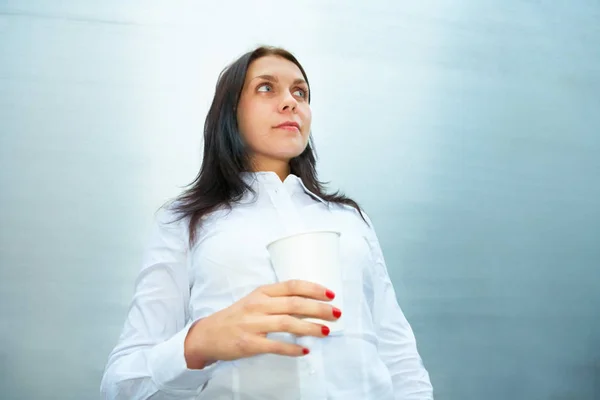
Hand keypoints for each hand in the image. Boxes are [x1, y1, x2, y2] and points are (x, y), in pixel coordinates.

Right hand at [184, 279, 341, 368]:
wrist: (208, 335)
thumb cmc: (236, 317)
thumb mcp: (255, 301)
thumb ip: (278, 300)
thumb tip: (309, 304)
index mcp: (262, 292)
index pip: (292, 286)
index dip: (313, 288)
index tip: (331, 294)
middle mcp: (258, 305)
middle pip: (294, 303)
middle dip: (319, 308)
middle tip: (336, 313)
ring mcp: (253, 324)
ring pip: (288, 323)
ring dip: (310, 327)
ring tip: (326, 331)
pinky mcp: (249, 343)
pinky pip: (275, 345)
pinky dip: (292, 348)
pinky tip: (305, 349)